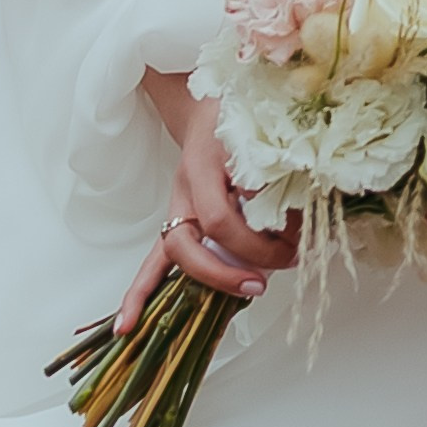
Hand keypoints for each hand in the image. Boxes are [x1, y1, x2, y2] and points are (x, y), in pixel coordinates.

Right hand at [120, 72, 299, 330]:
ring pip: (167, 254)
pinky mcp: (178, 218)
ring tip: (155, 327)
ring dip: (178, 288)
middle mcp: (186, 188)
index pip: (222, 218)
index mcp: (207, 165)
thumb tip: (301, 223)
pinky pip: (157, 259)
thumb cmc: (248, 115)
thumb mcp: (269, 135)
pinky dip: (142, 291)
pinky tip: (126, 325)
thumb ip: (283, 176)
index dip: (254, 244)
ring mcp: (177, 205)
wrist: (215, 99)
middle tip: (262, 285)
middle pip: (190, 242)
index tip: (291, 250)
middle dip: (224, 272)